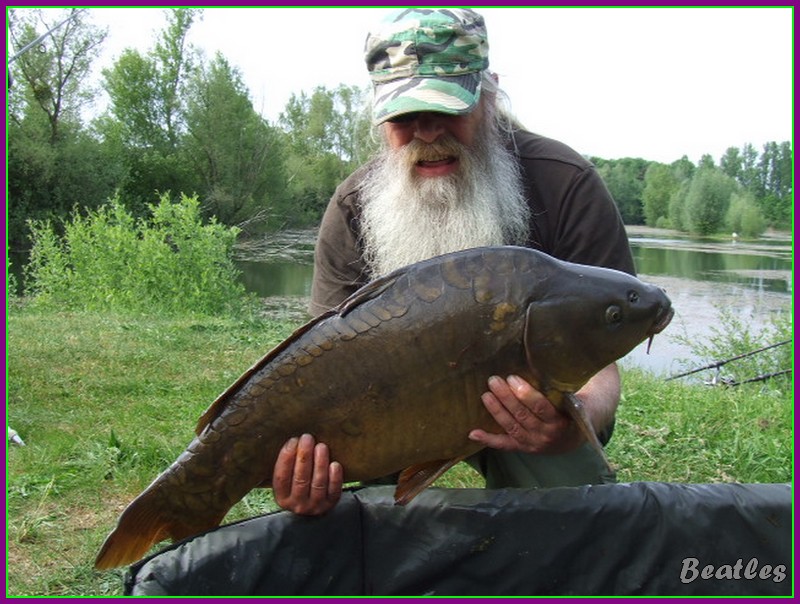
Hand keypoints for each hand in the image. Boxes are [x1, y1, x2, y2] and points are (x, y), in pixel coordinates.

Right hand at [272, 434, 342, 514]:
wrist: (315, 505)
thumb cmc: (298, 484)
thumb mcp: (288, 480)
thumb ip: (288, 465)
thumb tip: (293, 440)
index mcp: (282, 497)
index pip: (281, 477)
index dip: (286, 458)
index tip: (292, 441)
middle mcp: (297, 504)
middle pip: (300, 479)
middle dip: (304, 456)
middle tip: (307, 439)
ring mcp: (314, 506)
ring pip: (317, 483)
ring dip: (320, 463)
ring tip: (321, 446)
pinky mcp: (330, 504)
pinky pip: (333, 491)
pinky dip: (335, 477)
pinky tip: (335, 464)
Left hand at [468, 375, 583, 453]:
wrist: (573, 438)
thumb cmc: (573, 410)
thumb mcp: (576, 400)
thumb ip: (563, 388)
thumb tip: (544, 363)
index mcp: (559, 421)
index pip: (540, 407)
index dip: (525, 393)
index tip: (512, 378)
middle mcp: (545, 435)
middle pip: (522, 416)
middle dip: (506, 397)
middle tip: (493, 380)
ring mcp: (532, 443)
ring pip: (511, 427)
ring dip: (497, 411)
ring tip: (485, 395)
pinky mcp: (522, 448)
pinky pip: (504, 445)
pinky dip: (488, 439)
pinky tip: (473, 433)